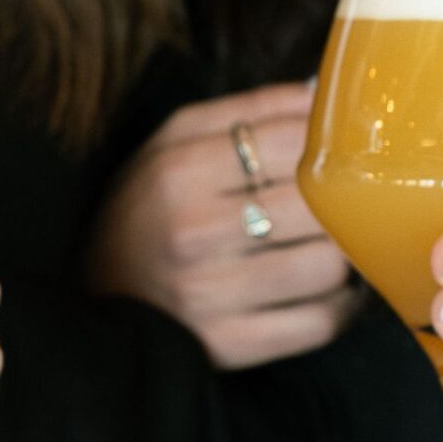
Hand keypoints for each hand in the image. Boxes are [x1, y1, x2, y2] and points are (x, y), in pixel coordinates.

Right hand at [89, 81, 359, 368]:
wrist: (94, 296)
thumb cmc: (145, 210)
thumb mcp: (172, 143)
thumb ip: (247, 111)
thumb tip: (325, 96)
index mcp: (179, 172)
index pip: (291, 143)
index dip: (329, 145)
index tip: (337, 154)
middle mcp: (193, 233)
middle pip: (318, 207)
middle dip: (343, 203)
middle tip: (348, 202)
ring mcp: (211, 295)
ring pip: (327, 268)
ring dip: (344, 257)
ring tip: (333, 245)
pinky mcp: (230, 344)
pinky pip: (319, 324)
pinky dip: (339, 307)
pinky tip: (327, 291)